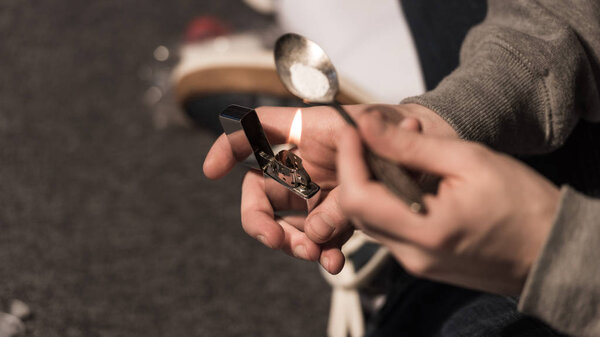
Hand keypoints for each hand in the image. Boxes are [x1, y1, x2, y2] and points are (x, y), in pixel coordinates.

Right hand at [203, 104, 453, 273]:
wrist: (430, 149)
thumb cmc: (398, 129)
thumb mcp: (375, 135)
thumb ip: (350, 168)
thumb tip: (320, 228)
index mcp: (306, 130)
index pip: (256, 131)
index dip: (228, 147)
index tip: (211, 171)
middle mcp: (304, 160)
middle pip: (261, 190)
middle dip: (261, 220)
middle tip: (275, 240)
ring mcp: (317, 188)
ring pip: (286, 220)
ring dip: (293, 242)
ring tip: (316, 255)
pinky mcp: (336, 212)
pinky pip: (317, 235)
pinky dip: (321, 251)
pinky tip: (333, 262)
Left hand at [337, 113, 559, 293]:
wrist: (550, 249)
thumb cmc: (523, 205)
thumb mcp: (468, 160)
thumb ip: (410, 145)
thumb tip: (368, 127)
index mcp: (424, 230)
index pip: (356, 196)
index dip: (348, 159)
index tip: (354, 132)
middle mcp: (412, 254)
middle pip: (356, 210)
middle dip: (356, 170)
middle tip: (372, 140)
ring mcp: (415, 262)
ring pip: (370, 220)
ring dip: (372, 185)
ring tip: (394, 155)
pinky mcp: (421, 262)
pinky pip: (389, 230)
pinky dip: (388, 202)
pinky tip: (406, 180)